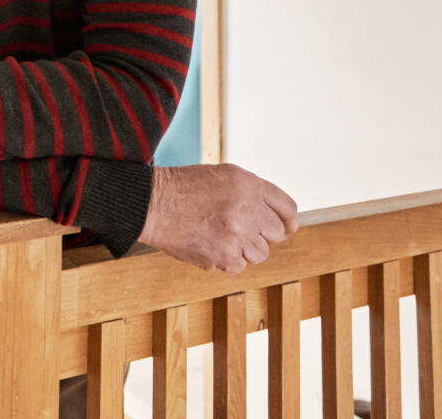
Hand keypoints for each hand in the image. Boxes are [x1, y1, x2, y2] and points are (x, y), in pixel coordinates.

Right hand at [138, 164, 297, 272]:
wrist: (153, 204)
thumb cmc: (184, 187)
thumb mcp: (224, 175)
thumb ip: (252, 192)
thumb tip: (275, 214)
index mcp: (249, 185)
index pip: (287, 208)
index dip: (288, 220)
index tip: (286, 227)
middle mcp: (247, 210)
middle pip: (276, 233)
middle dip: (262, 233)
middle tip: (242, 228)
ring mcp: (236, 236)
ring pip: (260, 253)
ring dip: (245, 248)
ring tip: (221, 234)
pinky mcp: (223, 257)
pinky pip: (239, 265)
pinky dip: (228, 258)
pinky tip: (210, 243)